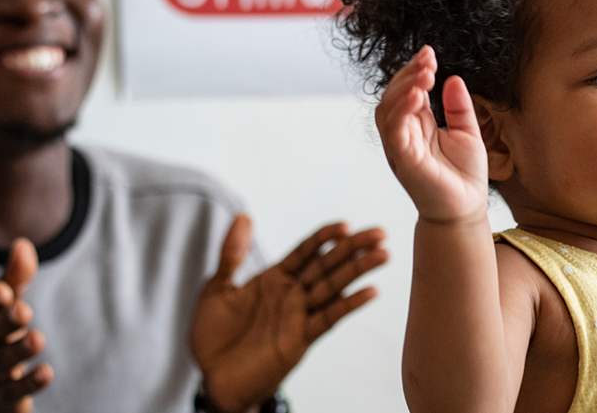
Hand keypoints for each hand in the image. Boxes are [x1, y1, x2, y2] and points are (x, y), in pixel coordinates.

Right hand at [0, 239, 51, 412]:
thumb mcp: (0, 309)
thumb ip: (14, 279)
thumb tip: (23, 244)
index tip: (4, 291)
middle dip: (5, 322)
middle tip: (23, 310)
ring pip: (1, 363)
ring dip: (18, 351)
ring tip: (38, 338)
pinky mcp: (3, 399)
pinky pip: (14, 392)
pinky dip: (29, 383)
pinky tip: (47, 372)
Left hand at [191, 215, 388, 411]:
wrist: (213, 380)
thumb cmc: (213, 337)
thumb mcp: (218, 288)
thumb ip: (232, 253)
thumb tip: (243, 216)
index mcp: (274, 279)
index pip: (305, 251)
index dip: (324, 237)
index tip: (345, 225)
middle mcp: (291, 295)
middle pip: (327, 265)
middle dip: (353, 248)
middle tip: (379, 233)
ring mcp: (299, 315)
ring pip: (333, 287)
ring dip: (359, 271)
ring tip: (383, 254)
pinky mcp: (301, 338)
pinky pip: (328, 318)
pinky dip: (349, 304)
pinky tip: (369, 292)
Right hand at [375, 45, 488, 222]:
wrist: (467, 210)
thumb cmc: (465, 176)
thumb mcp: (467, 132)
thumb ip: (459, 107)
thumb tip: (452, 78)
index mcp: (417, 127)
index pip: (407, 91)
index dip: (414, 70)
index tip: (429, 53)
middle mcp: (404, 135)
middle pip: (392, 96)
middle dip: (408, 74)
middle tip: (428, 61)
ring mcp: (401, 148)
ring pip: (387, 110)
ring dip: (403, 88)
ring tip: (425, 74)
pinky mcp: (404, 161)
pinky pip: (394, 132)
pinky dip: (402, 111)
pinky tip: (418, 96)